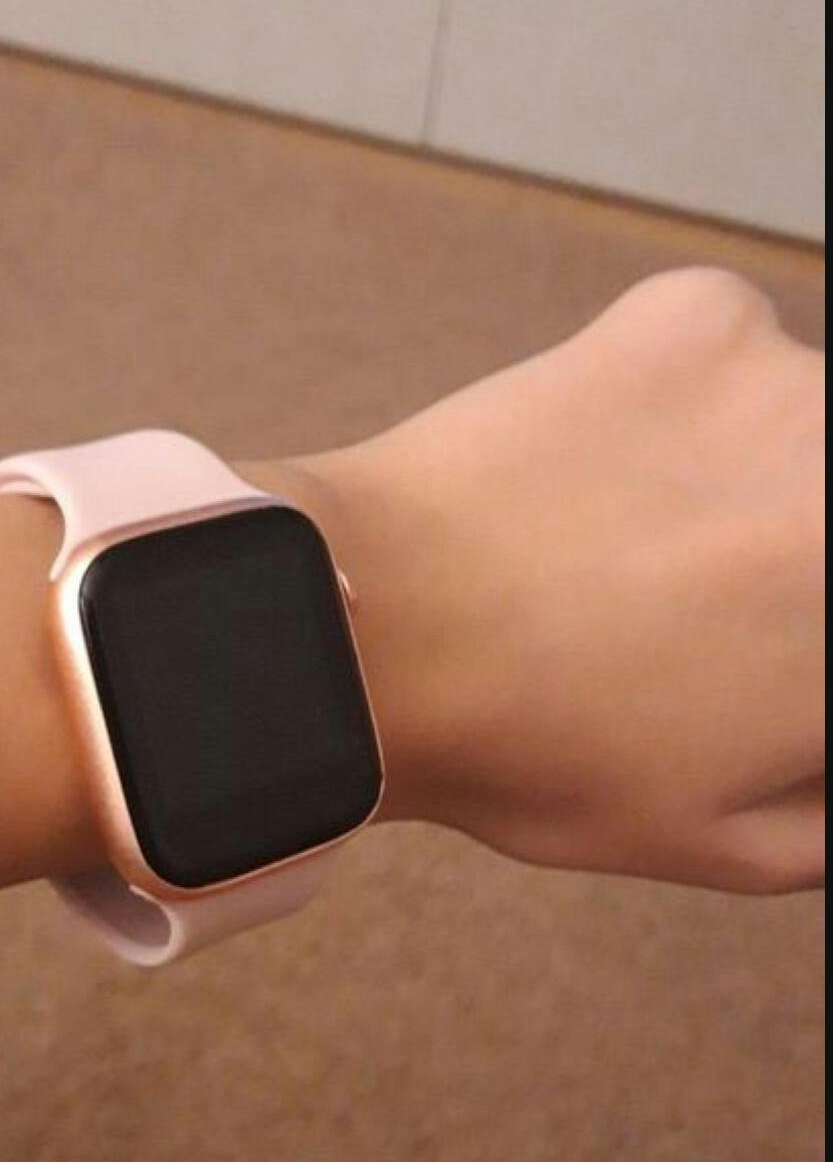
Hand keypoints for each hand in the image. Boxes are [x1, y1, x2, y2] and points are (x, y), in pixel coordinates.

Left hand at [273, 269, 824, 892]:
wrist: (374, 629)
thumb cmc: (541, 753)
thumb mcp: (735, 845)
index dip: (794, 643)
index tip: (764, 644)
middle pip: (826, 520)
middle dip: (792, 564)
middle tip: (711, 598)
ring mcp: (798, 386)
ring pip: (807, 433)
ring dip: (764, 478)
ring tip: (642, 542)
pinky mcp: (707, 316)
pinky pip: (739, 355)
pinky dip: (694, 403)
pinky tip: (606, 468)